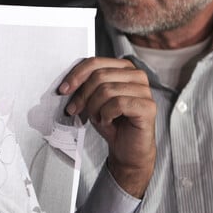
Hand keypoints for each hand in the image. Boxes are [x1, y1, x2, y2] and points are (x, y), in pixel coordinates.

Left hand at [60, 57, 155, 197]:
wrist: (127, 150)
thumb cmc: (112, 123)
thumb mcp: (93, 100)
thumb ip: (85, 86)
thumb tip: (67, 84)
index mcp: (124, 68)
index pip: (96, 62)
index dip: (76, 75)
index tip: (63, 90)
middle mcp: (137, 75)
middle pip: (99, 76)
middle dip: (83, 96)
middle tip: (76, 110)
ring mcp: (145, 90)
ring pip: (107, 90)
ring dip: (95, 108)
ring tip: (98, 118)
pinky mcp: (148, 106)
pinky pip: (118, 104)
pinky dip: (106, 115)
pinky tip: (108, 121)